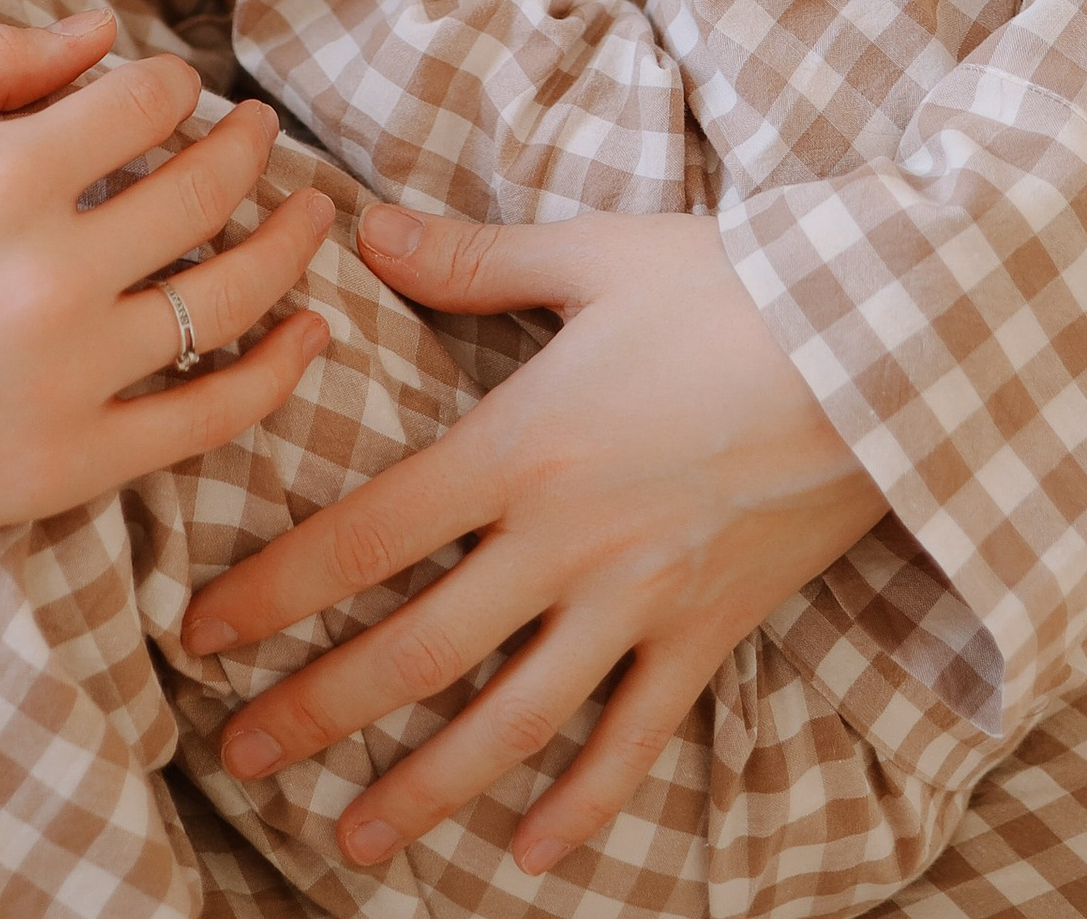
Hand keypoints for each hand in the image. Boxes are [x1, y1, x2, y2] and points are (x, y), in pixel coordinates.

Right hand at [0, 4, 335, 580]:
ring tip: (312, 212)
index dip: (172, 84)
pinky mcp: (71, 467)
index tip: (171, 88)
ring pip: (230, 297)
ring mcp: (71, 378)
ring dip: (287, 243)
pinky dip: (277, 373)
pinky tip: (314, 331)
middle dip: (246, 146)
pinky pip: (209, 417)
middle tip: (258, 132)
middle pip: (205, 189)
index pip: (147, 103)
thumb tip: (97, 33)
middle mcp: (51, 274)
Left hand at [181, 205, 884, 877]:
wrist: (885, 345)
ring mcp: (638, 601)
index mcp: (521, 446)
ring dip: (425, 788)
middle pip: (416, 652)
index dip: (274, 593)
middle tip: (238, 756)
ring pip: (510, 723)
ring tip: (354, 839)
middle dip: (316, 711)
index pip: (366, 535)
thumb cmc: (735, 283)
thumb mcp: (593, 255)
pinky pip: (635, 741)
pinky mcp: (707, 633)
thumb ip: (473, 258)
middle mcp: (565, 541)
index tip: (201, 638)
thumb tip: (368, 231)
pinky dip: (582, 805)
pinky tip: (530, 856)